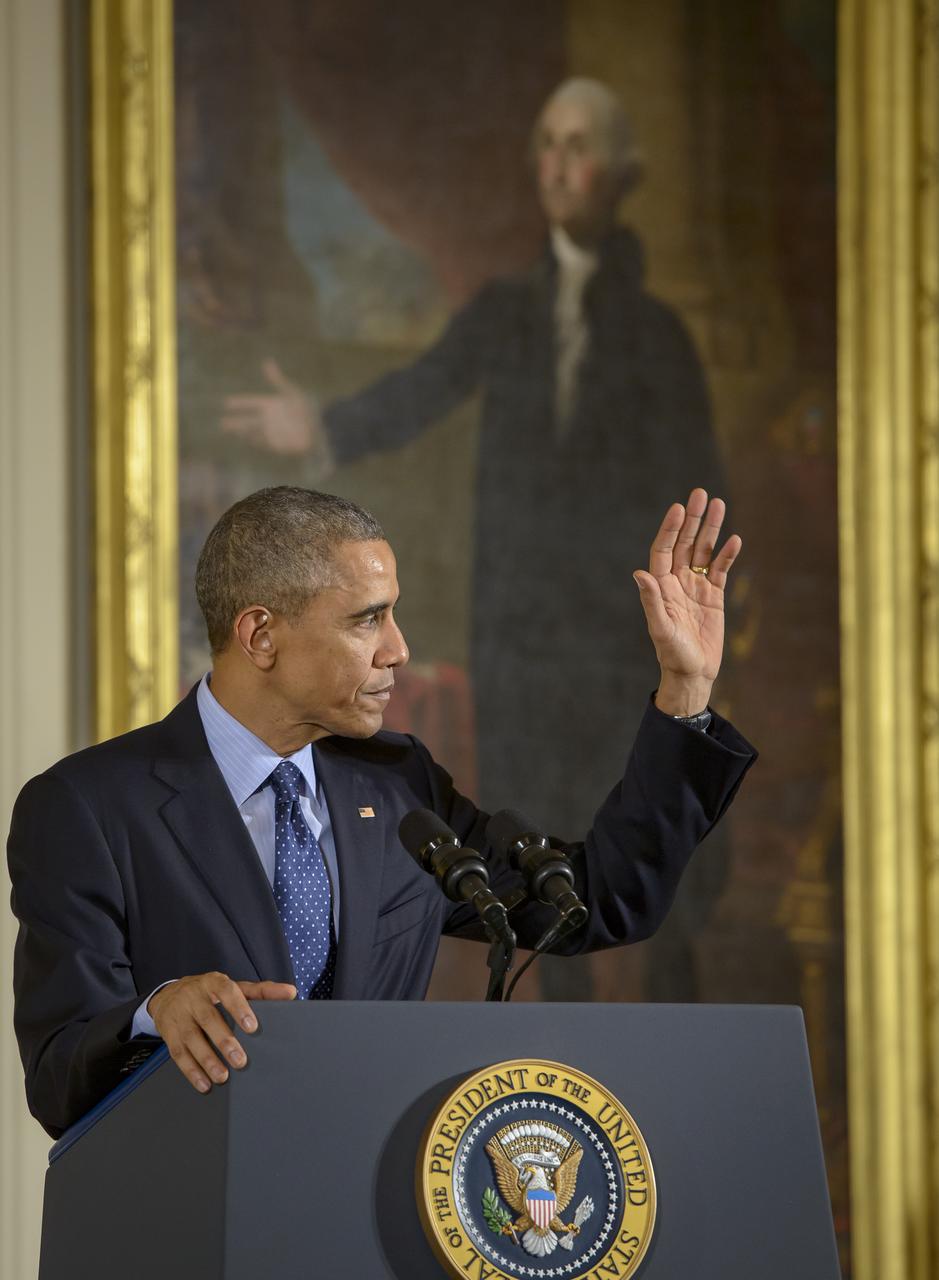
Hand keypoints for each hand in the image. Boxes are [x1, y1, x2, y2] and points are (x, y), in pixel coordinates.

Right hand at [148, 972, 296, 1093]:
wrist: (169, 994)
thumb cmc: (210, 993)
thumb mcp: (234, 987)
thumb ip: (262, 991)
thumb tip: (291, 993)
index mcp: (213, 982)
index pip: (227, 991)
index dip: (239, 1008)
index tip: (252, 1027)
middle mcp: (194, 997)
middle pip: (208, 1019)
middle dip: (224, 1041)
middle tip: (240, 1061)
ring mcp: (179, 1015)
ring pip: (191, 1038)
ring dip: (207, 1060)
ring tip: (223, 1076)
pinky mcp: (168, 1033)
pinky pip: (178, 1053)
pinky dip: (191, 1071)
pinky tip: (204, 1084)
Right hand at [220, 359, 334, 474]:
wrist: (320, 428)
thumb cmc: (307, 408)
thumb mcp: (292, 392)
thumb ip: (278, 380)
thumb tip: (267, 361)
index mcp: (271, 404)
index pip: (251, 402)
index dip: (239, 403)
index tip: (226, 402)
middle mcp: (268, 419)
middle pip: (247, 421)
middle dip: (235, 423)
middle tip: (222, 423)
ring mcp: (272, 431)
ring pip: (253, 433)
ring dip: (243, 433)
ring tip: (234, 431)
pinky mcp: (277, 444)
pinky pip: (264, 443)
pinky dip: (257, 440)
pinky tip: (249, 438)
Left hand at [633, 488, 741, 715]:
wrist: (693, 673)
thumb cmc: (672, 654)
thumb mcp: (661, 628)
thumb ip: (652, 600)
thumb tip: (638, 573)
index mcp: (661, 586)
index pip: (664, 549)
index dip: (670, 528)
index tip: (679, 508)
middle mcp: (676, 582)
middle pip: (684, 543)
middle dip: (693, 519)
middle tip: (701, 494)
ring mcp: (695, 587)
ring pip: (703, 551)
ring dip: (711, 529)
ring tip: (720, 504)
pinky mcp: (714, 596)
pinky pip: (720, 569)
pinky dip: (727, 555)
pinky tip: (735, 539)